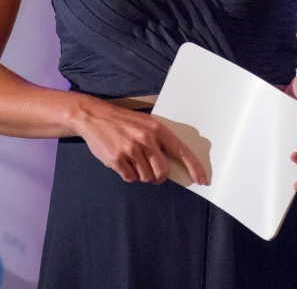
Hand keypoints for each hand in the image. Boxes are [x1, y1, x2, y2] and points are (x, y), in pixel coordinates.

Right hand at [73, 97, 207, 186]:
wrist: (94, 116)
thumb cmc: (122, 121)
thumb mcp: (145, 123)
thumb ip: (158, 140)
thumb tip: (170, 164)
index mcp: (156, 128)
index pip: (181, 151)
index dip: (194, 167)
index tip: (202, 180)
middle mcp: (146, 139)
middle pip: (162, 172)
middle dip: (158, 177)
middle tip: (152, 174)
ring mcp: (131, 149)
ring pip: (145, 177)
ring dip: (141, 174)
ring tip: (132, 160)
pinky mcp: (117, 159)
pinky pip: (130, 178)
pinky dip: (128, 175)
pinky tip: (122, 162)